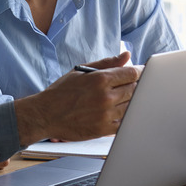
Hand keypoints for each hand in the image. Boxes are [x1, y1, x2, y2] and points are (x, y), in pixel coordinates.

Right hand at [14, 51, 140, 145]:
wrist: (45, 115)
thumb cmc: (62, 92)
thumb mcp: (81, 71)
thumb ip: (107, 63)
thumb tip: (127, 55)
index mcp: (100, 79)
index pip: (131, 73)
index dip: (139, 72)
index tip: (140, 72)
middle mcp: (105, 97)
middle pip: (135, 89)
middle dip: (137, 85)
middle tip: (132, 85)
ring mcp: (106, 114)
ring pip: (132, 106)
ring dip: (132, 101)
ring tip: (124, 98)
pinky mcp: (103, 130)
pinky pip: (124, 122)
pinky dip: (126, 116)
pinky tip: (120, 112)